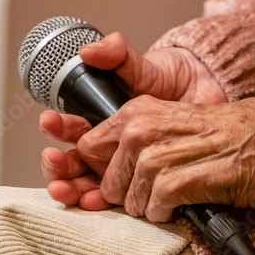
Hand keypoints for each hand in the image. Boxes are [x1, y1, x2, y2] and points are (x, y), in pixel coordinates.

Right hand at [41, 32, 225, 211]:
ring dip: (72, 188)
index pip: (72, 129)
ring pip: (87, 183)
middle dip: (59, 165)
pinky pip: (117, 198)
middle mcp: (109, 147)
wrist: (205, 93)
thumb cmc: (170, 80)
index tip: (50, 122)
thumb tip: (88, 51)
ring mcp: (124, 167)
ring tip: (64, 189)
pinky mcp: (142, 183)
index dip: (58, 127)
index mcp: (102, 120)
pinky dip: (100, 203)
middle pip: (73, 162)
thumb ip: (117, 55)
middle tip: (54, 162)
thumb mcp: (143, 65)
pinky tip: (92, 203)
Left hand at [41, 96, 254, 221]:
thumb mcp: (182, 118)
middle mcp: (148, 127)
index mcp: (143, 110)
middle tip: (137, 199)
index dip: (97, 168)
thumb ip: (149, 131)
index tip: (108, 181)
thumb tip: (123, 153)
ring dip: (141, 204)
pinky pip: (156, 201)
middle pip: (108, 171)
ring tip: (157, 205)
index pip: (91, 143)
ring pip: (130, 189)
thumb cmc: (232, 131)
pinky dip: (161, 210)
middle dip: (118, 191)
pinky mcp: (186, 177)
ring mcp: (166, 152)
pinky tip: (171, 208)